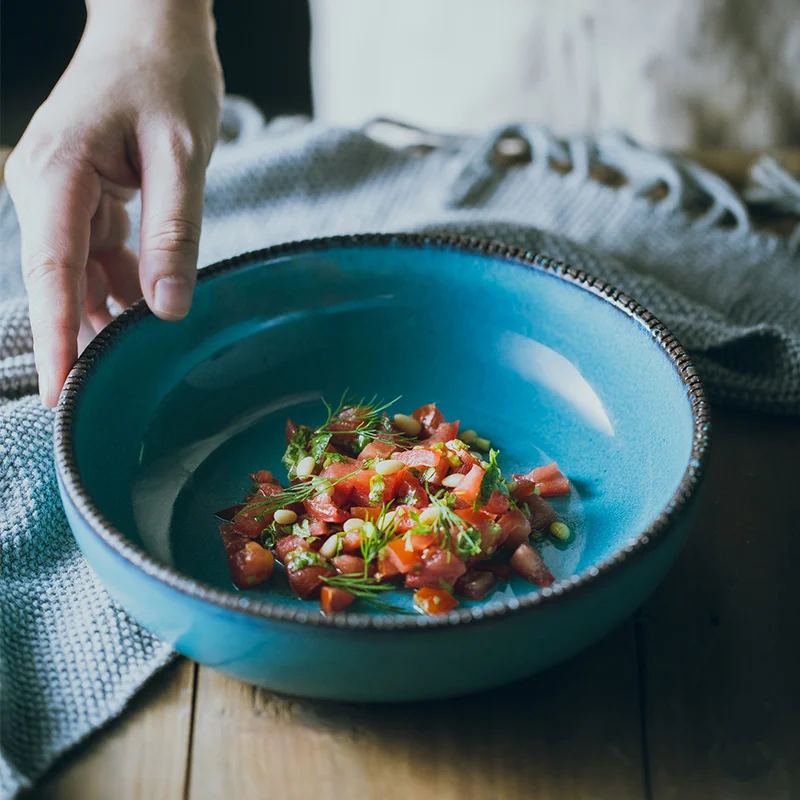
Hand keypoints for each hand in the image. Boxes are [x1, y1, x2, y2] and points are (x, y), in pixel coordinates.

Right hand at [4, 0, 222, 406]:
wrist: (151, 27)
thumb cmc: (166, 75)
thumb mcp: (183, 155)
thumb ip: (174, 232)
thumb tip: (166, 306)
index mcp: (58, 173)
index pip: (53, 271)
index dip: (57, 336)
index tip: (58, 391)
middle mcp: (45, 187)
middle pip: (60, 280)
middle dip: (82, 334)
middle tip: (105, 394)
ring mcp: (60, 194)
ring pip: (79, 274)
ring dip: (109, 311)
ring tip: (140, 353)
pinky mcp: (82, 197)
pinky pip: (96, 255)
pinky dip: (122, 284)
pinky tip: (149, 306)